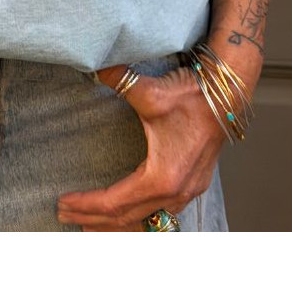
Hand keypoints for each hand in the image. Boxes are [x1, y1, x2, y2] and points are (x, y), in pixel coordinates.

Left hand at [57, 65, 227, 231]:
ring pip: (145, 220)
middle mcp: (175, 192)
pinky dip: (139, 217)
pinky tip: (130, 214)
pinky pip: (161, 213)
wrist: (228, 95)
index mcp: (162, 178)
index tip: (63, 201)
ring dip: (116, 224)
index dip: (86, 205)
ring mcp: (187, 191)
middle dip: (93, 218)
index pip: (114, 202)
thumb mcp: (149, 92)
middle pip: (126, 217)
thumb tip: (92, 67)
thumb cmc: (192, 96)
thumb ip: (117, 80)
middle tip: (64, 214)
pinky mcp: (193, 184)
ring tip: (89, 224)